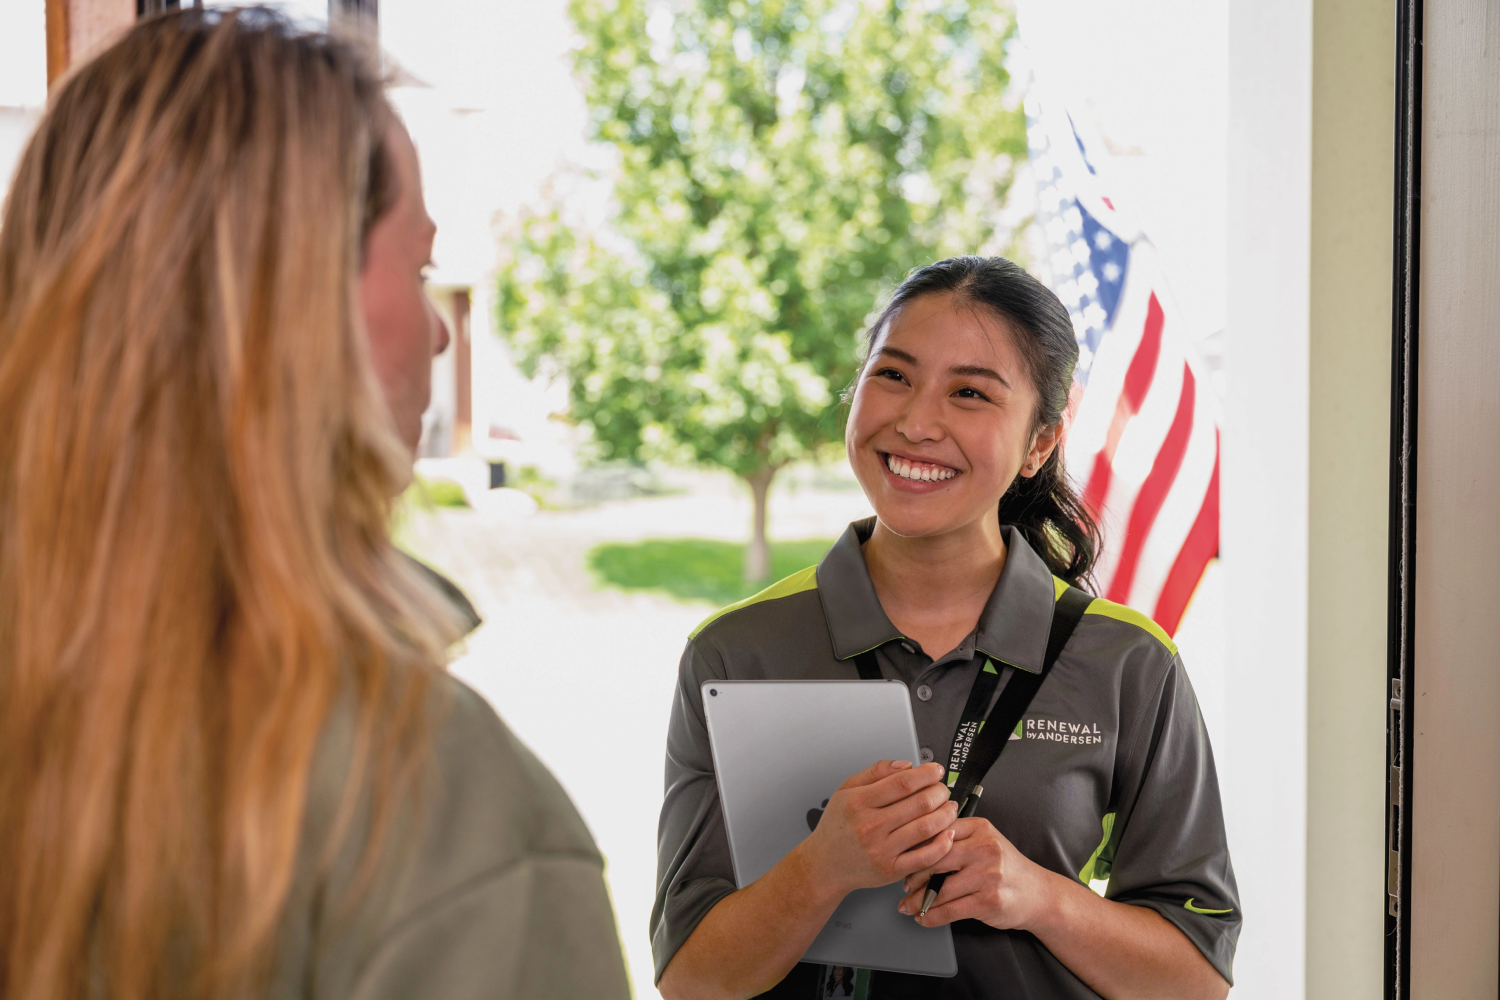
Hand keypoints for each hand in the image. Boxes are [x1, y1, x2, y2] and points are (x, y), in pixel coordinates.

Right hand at [801, 759, 958, 897]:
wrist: (825, 864)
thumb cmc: (837, 827)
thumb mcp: (846, 790)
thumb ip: (876, 772)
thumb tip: (906, 765)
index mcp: (858, 803)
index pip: (902, 783)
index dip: (926, 774)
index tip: (936, 770)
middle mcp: (869, 826)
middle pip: (919, 803)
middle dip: (939, 792)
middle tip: (942, 789)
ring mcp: (881, 850)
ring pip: (926, 828)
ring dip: (945, 814)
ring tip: (949, 807)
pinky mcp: (891, 870)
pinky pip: (925, 857)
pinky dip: (942, 844)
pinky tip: (948, 833)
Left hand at [896, 817, 1059, 930]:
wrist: (1038, 894)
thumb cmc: (1006, 867)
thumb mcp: (986, 841)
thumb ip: (956, 837)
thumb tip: (915, 843)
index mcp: (980, 828)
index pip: (938, 832)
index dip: (916, 847)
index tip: (903, 858)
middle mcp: (985, 848)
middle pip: (935, 859)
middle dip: (914, 875)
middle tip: (904, 885)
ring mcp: (988, 876)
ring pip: (940, 889)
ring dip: (918, 901)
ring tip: (906, 905)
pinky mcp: (988, 901)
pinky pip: (950, 910)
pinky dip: (931, 917)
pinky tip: (923, 917)